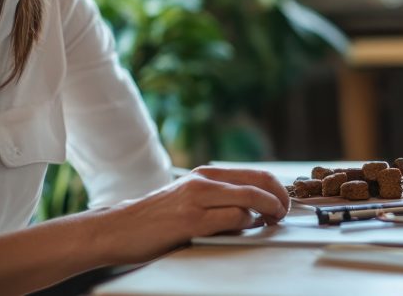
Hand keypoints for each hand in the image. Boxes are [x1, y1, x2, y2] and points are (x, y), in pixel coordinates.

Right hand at [94, 166, 289, 264]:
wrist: (118, 228)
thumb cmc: (156, 218)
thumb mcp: (190, 197)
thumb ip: (219, 198)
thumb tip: (255, 210)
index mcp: (206, 174)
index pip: (256, 174)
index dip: (277, 189)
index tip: (283, 203)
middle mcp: (203, 181)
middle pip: (258, 182)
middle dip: (279, 198)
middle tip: (283, 213)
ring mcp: (197, 199)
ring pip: (249, 198)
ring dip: (267, 212)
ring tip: (269, 222)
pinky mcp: (190, 221)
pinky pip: (231, 218)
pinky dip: (245, 224)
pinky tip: (244, 229)